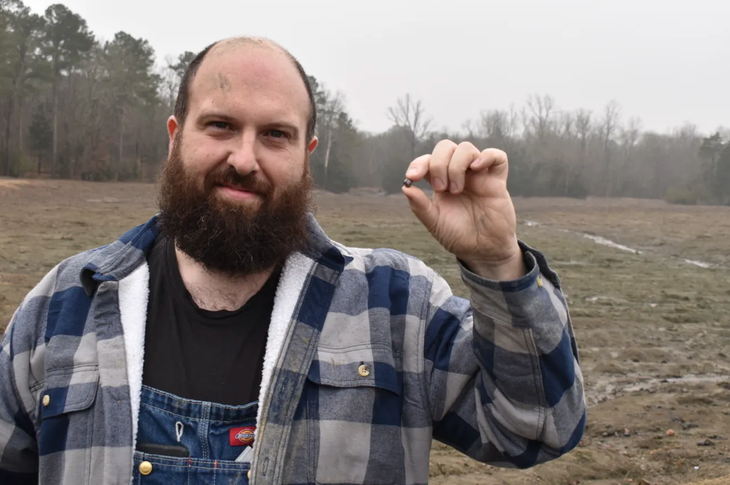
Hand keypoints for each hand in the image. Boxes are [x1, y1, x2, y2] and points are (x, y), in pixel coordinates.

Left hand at [402, 140, 525, 280]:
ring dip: (456, 165)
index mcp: (441, 182)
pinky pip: (497, 157)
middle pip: (446, 147)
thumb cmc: (459, 236)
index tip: (412, 177)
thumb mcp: (435, 223)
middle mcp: (458, 174)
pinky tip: (477, 168)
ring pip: (466, 149)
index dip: (418, 163)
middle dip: (438, 163)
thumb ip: (420, 206)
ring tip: (456, 190)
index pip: (428, 160)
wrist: (483, 251)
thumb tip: (405, 188)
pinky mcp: (497, 181)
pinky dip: (487, 156)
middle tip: (440, 188)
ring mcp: (478, 176)